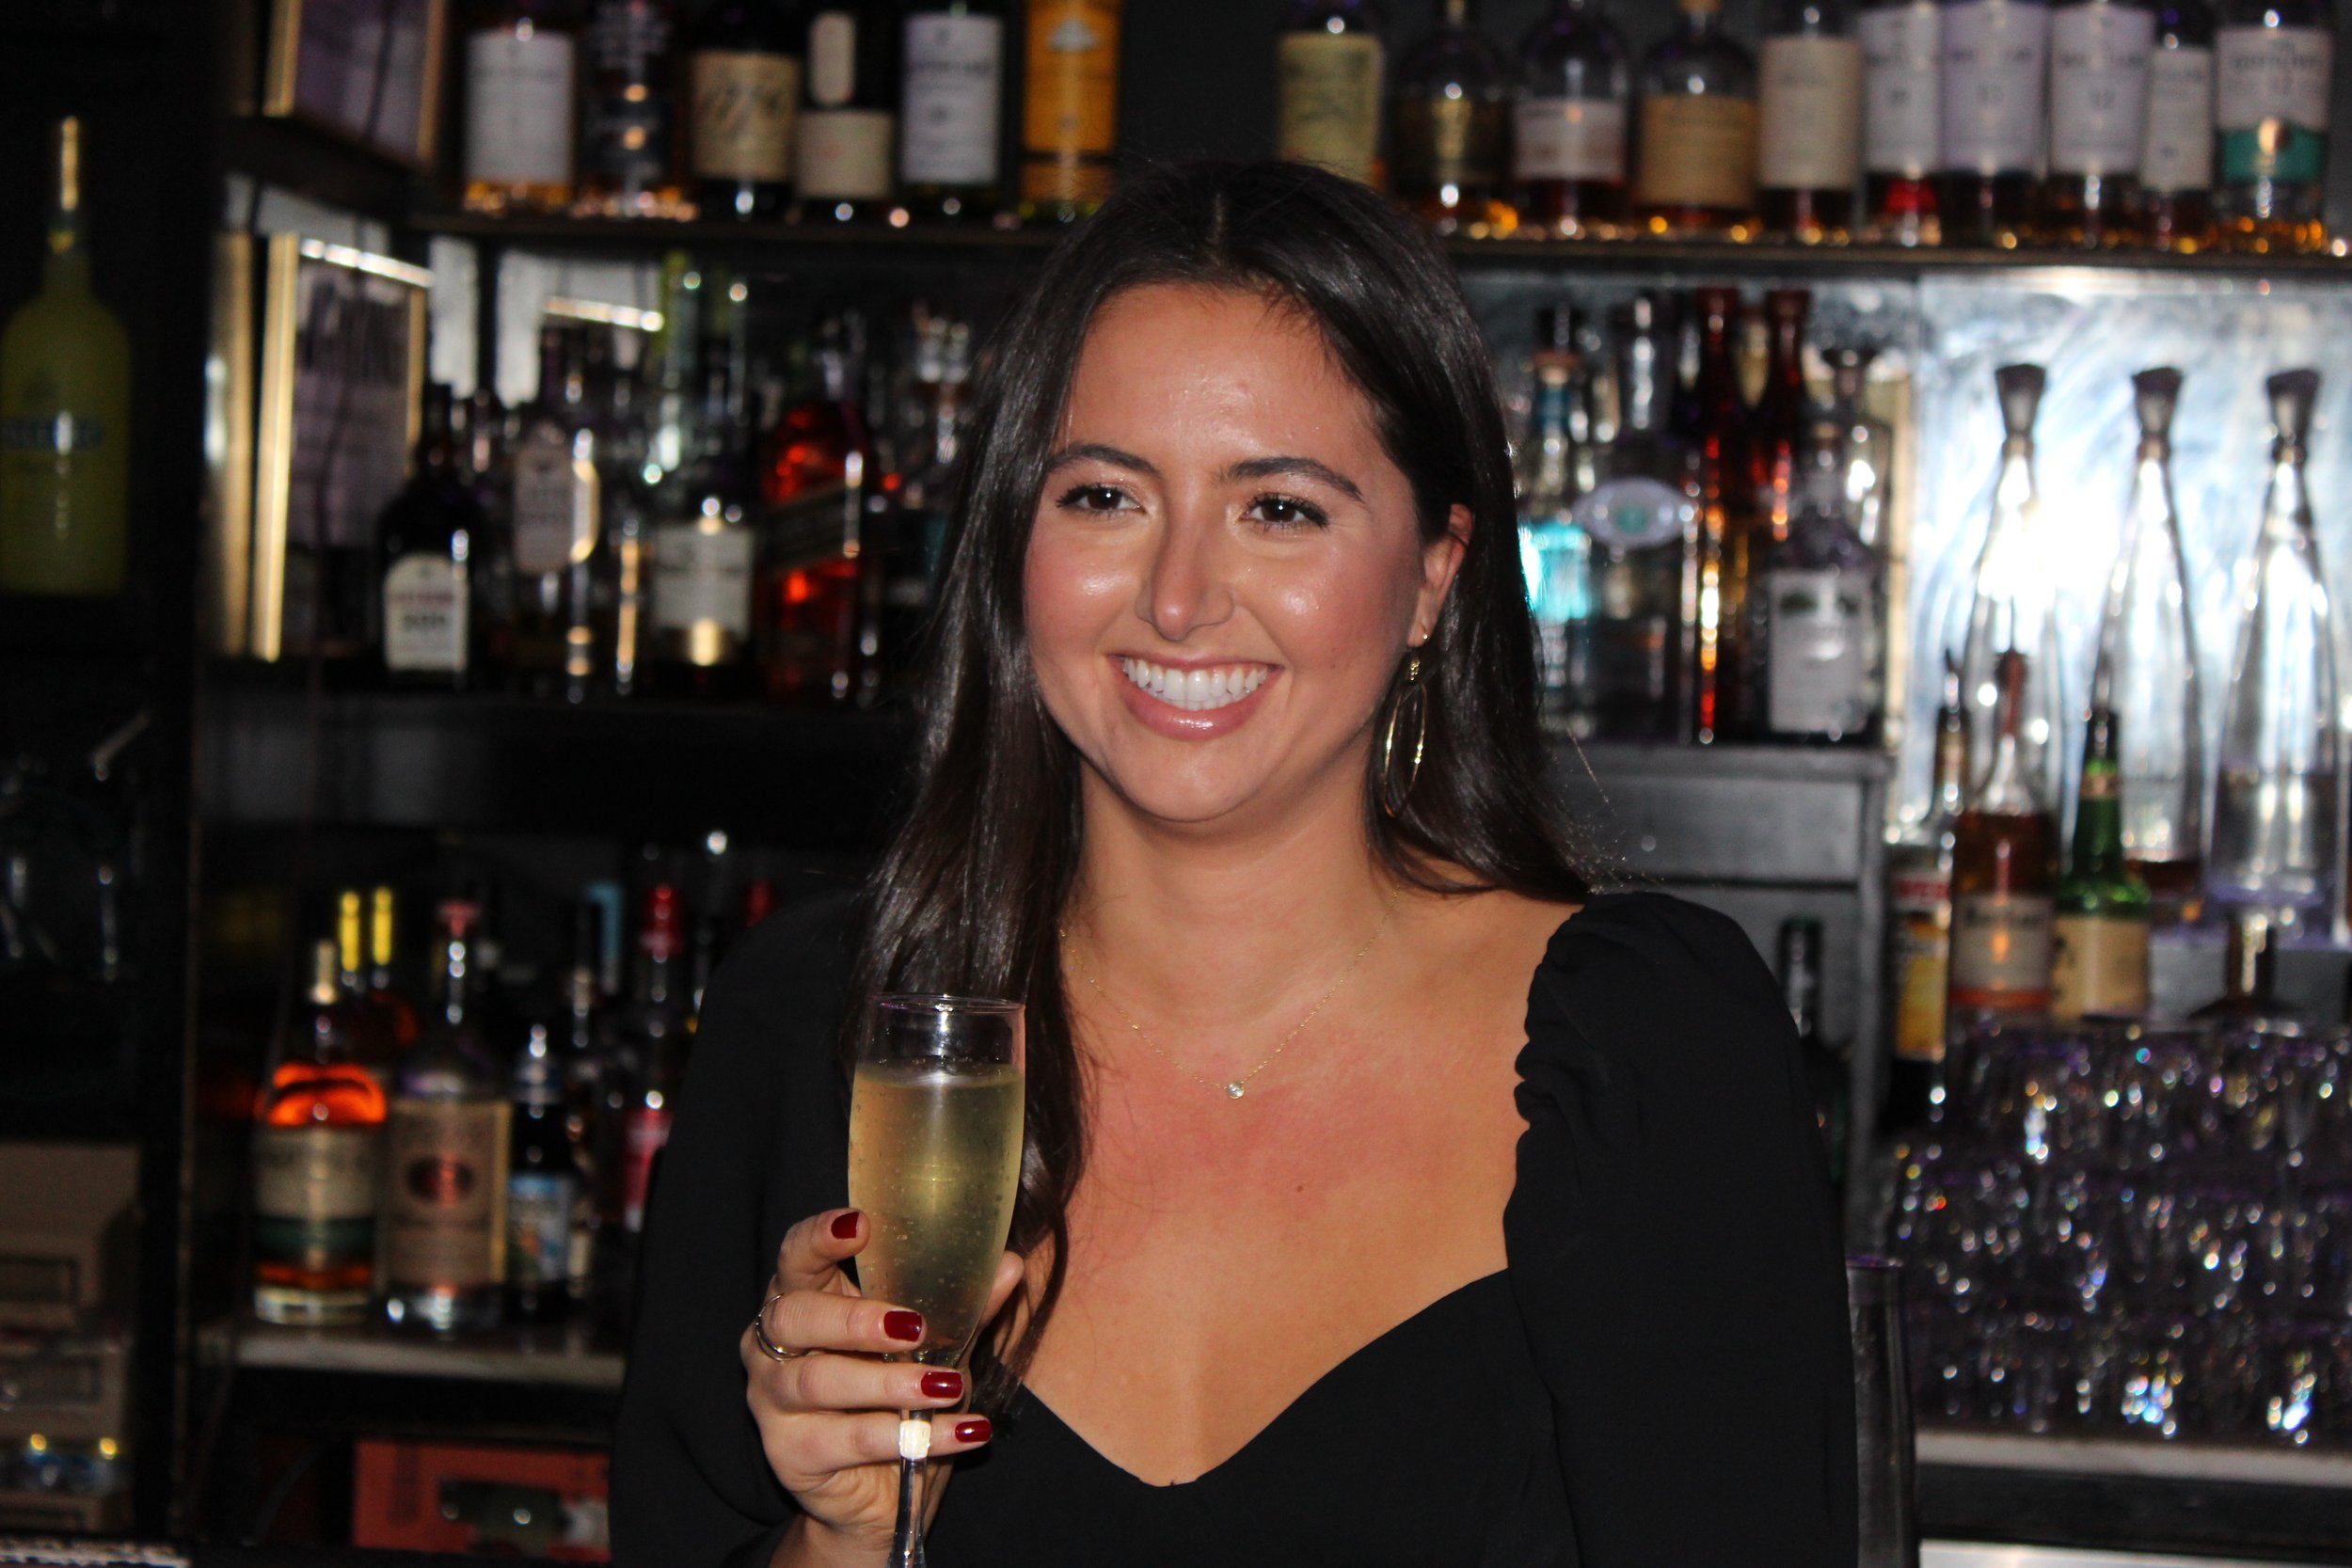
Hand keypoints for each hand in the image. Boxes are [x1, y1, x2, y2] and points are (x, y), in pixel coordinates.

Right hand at [740, 1207, 1024, 1557]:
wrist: (882, 1495)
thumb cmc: (900, 1401)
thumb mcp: (937, 1349)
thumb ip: (963, 1309)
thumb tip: (1010, 1265)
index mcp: (805, 1298)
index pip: (796, 1255)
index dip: (820, 1237)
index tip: (862, 1224)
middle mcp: (774, 1344)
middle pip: (796, 1316)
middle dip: (856, 1318)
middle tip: (915, 1328)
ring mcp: (772, 1401)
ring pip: (819, 1381)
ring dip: (890, 1382)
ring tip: (949, 1387)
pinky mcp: (788, 1454)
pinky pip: (848, 1440)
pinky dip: (911, 1436)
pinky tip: (963, 1430)